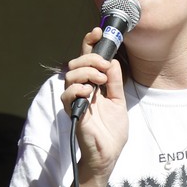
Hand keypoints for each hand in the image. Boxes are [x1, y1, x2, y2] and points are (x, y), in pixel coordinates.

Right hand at [59, 28, 128, 180]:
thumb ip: (114, 82)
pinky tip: (89, 93)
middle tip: (104, 66)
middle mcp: (82, 90)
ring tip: (99, 82)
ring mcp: (76, 101)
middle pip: (77, 63)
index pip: (88, 59)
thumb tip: (112, 61)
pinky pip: (68, 95)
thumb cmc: (112, 130)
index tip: (98, 32)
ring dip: (86, 72)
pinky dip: (78, 89)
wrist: (109, 154)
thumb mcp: (118, 101)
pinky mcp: (73, 113)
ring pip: (70, 75)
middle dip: (91, 58)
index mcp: (94, 85)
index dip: (90, 43)